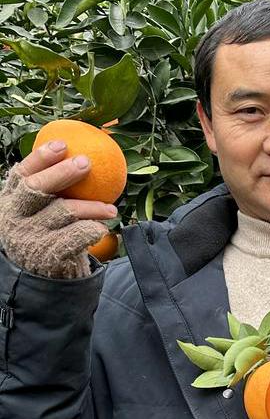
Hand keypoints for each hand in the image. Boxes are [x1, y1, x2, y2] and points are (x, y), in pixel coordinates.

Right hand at [0, 141, 119, 278]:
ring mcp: (30, 235)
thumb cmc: (44, 230)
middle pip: (37, 188)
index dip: (41, 157)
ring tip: (111, 209)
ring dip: (91, 207)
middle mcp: (16, 215)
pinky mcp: (47, 253)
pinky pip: (74, 237)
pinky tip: (102, 228)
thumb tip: (78, 152)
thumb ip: (48, 186)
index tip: (63, 144)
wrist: (41, 273)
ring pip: (63, 211)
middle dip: (62, 173)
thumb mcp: (36, 208)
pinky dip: (91, 230)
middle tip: (86, 163)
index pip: (22, 173)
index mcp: (10, 199)